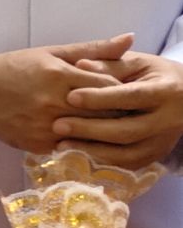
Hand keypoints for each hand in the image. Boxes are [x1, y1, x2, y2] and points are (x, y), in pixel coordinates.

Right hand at [0, 35, 135, 152]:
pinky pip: (71, 146)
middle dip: (117, 112)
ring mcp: (43, 126)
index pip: (109, 88)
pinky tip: (81, 135)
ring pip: (90, 134)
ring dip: (101, 130)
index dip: (122, 91)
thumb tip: (129, 39)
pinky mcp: (36, 144)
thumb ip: (93, 49)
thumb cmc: (14, 67)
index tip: (127, 92)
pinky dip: (80, 141)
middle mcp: (51, 103)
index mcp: (57, 76)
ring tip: (106, 123)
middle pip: (104, 114)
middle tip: (124, 110)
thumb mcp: (51, 53)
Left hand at [53, 50, 182, 167]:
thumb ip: (110, 63)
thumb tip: (80, 64)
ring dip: (92, 151)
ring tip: (61, 143)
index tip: (70, 96)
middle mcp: (168, 120)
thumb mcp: (137, 63)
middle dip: (90, 129)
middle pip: (128, 130)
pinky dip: (101, 162)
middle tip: (57, 125)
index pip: (131, 96)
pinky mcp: (155, 156)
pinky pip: (127, 164)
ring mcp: (163, 142)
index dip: (101, 98)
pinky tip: (76, 155)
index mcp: (166, 91)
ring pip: (127, 153)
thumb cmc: (154, 74)